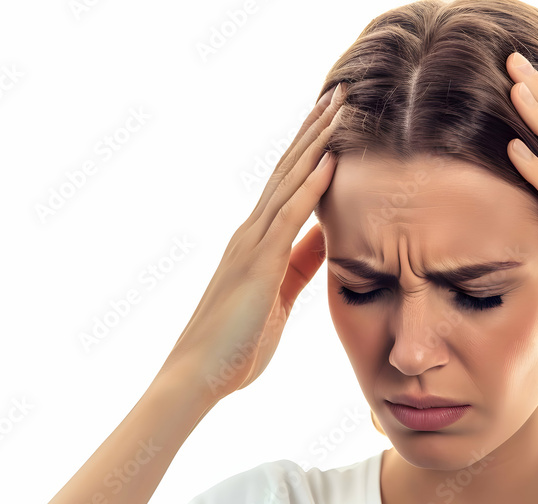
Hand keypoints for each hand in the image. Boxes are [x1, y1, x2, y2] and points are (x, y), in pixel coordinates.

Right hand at [156, 83, 346, 400]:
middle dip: (315, 131)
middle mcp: (251, 233)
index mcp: (257, 242)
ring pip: (288, 181)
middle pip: (288, 170)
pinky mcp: (257, 264)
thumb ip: (300, 263)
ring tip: (339, 107)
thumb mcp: (279, 295)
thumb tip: (327, 237)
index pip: (288, 185)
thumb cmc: (237, 344)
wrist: (198, 376)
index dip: (310, 150)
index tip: (332, 120)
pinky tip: (330, 159)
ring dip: (316, 143)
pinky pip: (288, 217)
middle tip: (339, 94)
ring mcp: (251, 245)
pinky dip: (311, 186)